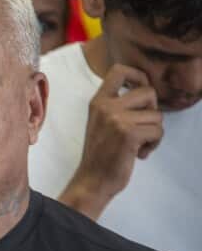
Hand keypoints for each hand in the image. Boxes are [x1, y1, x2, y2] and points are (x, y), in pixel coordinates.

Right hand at [61, 64, 163, 218]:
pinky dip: (154, 144)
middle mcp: (106, 107)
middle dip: (153, 110)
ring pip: (157, 115)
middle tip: (142, 126)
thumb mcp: (102, 121)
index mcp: (98, 101)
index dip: (138, 75)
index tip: (141, 89)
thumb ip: (118, 105)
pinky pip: (158, 131)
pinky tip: (139, 153)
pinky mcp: (129, 134)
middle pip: (148, 92)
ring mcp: (116, 120)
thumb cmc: (101, 153)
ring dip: (153, 132)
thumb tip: (148, 92)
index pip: (119, 70)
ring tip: (138, 144)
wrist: (92, 179)